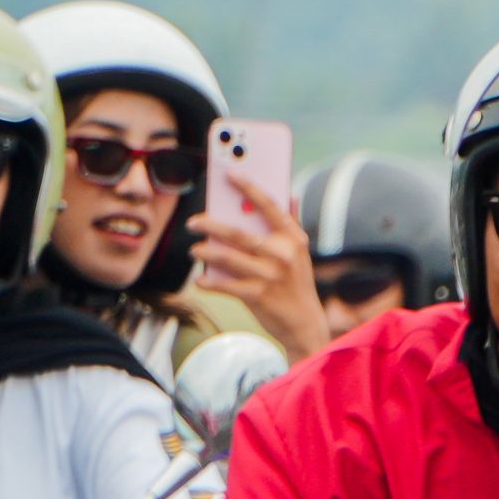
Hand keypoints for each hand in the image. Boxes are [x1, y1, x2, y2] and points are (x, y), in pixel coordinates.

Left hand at [184, 173, 330, 361]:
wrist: (305, 324)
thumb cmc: (296, 284)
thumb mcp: (300, 253)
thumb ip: (291, 224)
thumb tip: (290, 195)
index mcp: (293, 239)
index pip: (269, 206)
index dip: (248, 187)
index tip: (229, 173)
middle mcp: (282, 254)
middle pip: (238, 232)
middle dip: (210, 224)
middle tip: (194, 222)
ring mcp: (270, 275)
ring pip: (227, 257)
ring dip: (205, 252)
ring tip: (194, 250)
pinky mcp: (258, 295)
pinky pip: (225, 284)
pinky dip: (209, 282)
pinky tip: (200, 280)